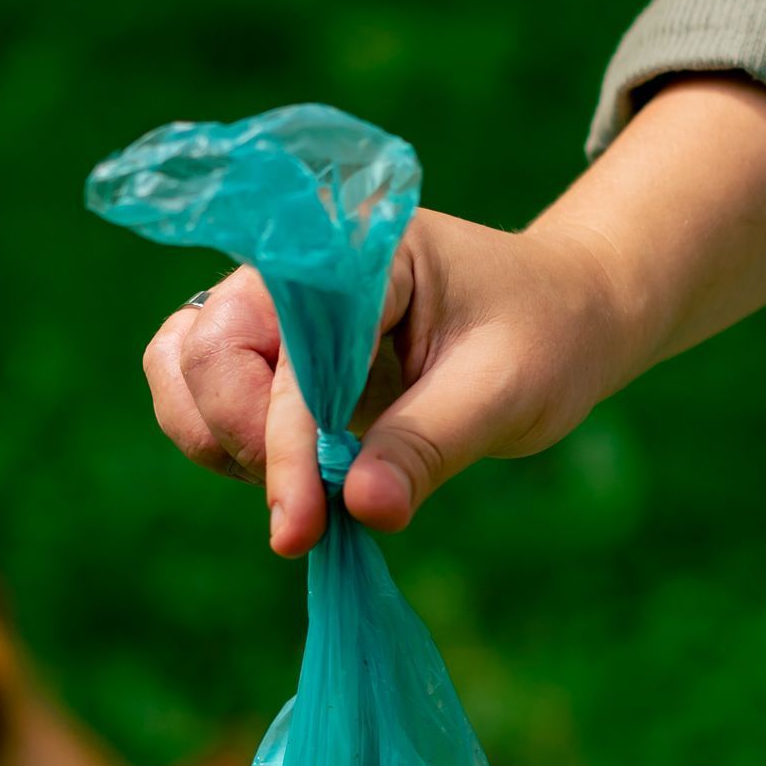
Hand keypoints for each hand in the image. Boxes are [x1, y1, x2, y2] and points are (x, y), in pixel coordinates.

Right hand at [140, 78, 765, 555]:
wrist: (583, 315)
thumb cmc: (564, 332)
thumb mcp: (517, 389)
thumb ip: (434, 442)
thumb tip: (359, 511)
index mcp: (348, 239)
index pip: (264, 336)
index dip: (273, 436)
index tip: (306, 526)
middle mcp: (295, 262)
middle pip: (190, 352)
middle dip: (227, 435)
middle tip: (301, 510)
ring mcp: (276, 309)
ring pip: (182, 379)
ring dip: (219, 444)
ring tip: (304, 495)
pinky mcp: (278, 356)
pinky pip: (209, 402)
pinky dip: (232, 448)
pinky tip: (303, 481)